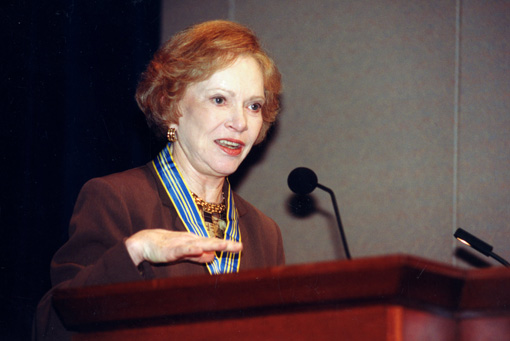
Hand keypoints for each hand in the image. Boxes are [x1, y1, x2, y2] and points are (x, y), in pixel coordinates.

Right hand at [125, 229, 242, 265]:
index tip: (240, 247)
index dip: (226, 245)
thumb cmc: (165, 247)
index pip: (213, 243)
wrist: (145, 242)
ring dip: (212, 244)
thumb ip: (198, 256)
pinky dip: (192, 249)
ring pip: (199, 244)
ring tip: (225, 245)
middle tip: (240, 246)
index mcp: (194, 241)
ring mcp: (181, 244)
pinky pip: (183, 249)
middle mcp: (190, 240)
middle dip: (225, 244)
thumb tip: (213, 257)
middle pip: (210, 242)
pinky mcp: (171, 249)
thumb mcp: (184, 253)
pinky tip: (200, 249)